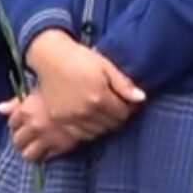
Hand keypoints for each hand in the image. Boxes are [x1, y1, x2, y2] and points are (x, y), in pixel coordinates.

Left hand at [0, 93, 79, 161]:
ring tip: (37, 146)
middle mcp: (34, 126)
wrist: (91, 97)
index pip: (12, 123)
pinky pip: (47, 157)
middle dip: (21, 139)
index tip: (23, 122)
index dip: (16, 124)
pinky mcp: (61, 146)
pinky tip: (51, 148)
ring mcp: (47, 137)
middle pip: (17, 141)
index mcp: (27, 110)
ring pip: (28, 154)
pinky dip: (46, 154)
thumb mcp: (40, 88)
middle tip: (29, 136)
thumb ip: (17, 101)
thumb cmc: (65, 86)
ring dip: (30, 151)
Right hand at [25, 30, 145, 140]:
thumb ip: (124, 84)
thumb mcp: (107, 66)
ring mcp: (71, 118)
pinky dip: (89, 130)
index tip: (129, 102)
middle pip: (111, 125)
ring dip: (104, 125)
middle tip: (118, 107)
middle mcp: (86, 112)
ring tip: (105, 113)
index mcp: (100, 98)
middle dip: (118, 117)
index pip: (123, 114)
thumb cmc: (81, 58)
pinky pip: (80, 134)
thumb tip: (142, 98)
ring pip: (97, 132)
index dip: (129, 109)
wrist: (51, 57)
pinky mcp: (59, 119)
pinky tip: (91, 119)